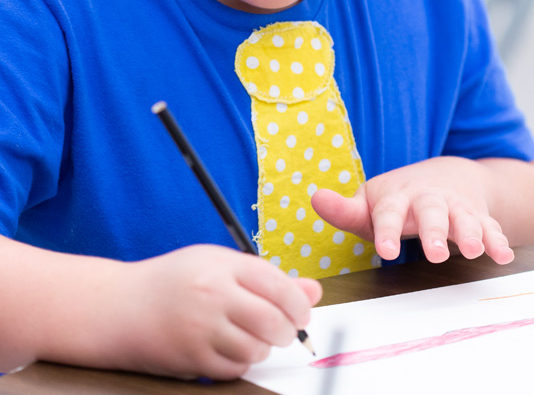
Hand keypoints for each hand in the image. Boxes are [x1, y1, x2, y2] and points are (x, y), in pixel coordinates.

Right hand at [117, 244, 321, 379]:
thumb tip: (314, 292)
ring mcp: (200, 330)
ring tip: (254, 335)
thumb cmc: (175, 280)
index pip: (278, 286)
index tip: (303, 311)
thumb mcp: (220, 263)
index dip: (299, 303)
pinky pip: (234, 369)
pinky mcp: (191, 360)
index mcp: (223, 266)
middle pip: (272, 321)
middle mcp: (212, 296)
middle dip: (288, 330)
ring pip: (256, 349)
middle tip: (285, 329)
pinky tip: (233, 348)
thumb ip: (268, 277)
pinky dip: (242, 362)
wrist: (119, 307)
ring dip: (264, 347)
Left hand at [311, 156, 514, 264]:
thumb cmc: (399, 198)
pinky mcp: (478, 215)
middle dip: (434, 232)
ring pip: (464, 218)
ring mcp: (455, 207)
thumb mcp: (371, 202)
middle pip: (431, 213)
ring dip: (470, 232)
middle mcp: (428, 199)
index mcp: (397, 198)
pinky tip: (503, 254)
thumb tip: (315, 198)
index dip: (387, 230)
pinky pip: (490, 226)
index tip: (385, 250)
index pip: (389, 212)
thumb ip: (344, 209)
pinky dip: (498, 238)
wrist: (447, 175)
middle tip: (434, 254)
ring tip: (473, 250)